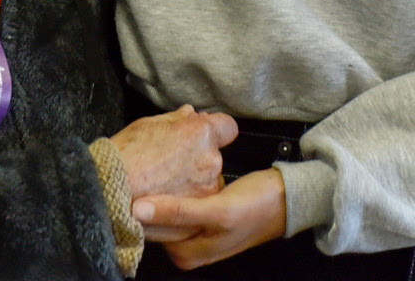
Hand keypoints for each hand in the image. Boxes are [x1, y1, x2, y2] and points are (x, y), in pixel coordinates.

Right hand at [111, 106, 237, 200]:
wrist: (110, 193)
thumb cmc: (125, 156)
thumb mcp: (148, 125)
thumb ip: (176, 120)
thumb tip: (190, 114)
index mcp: (201, 133)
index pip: (228, 127)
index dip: (215, 130)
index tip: (203, 136)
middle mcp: (210, 159)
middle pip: (214, 155)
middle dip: (198, 157)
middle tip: (171, 164)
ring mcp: (206, 188)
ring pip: (208, 181)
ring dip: (194, 181)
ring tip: (165, 185)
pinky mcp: (199, 211)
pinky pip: (200, 202)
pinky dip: (188, 201)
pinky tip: (166, 198)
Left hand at [133, 167, 286, 268]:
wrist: (286, 198)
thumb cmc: (255, 207)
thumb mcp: (217, 211)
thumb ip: (178, 212)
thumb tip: (137, 210)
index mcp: (185, 254)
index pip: (144, 229)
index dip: (136, 202)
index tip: (129, 175)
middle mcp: (184, 246)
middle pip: (153, 218)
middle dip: (148, 190)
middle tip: (141, 162)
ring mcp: (191, 230)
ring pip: (163, 204)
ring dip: (160, 183)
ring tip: (154, 159)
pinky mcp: (198, 214)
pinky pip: (176, 197)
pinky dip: (174, 181)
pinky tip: (172, 162)